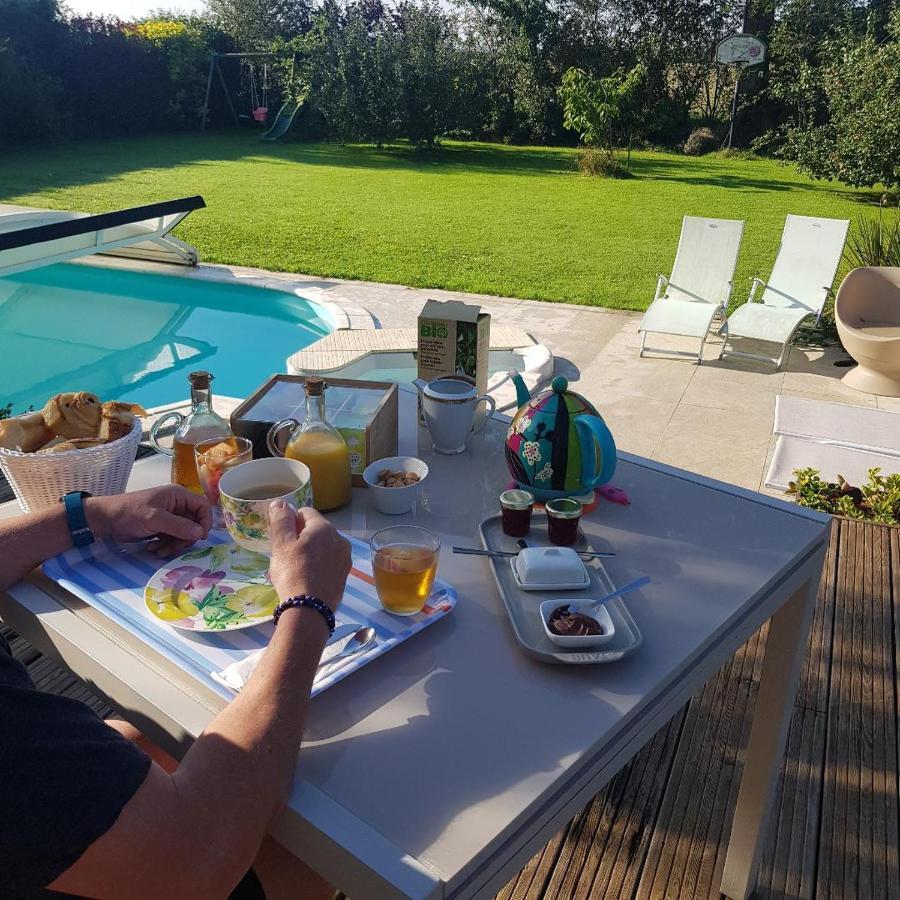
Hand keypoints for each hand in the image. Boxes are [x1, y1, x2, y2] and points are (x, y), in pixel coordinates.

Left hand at [86, 485, 211, 556]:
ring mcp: (170, 517)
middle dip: (185, 538)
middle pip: (195, 524)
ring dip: (174, 545)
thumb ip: (178, 526)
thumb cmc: (129, 512)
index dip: (205, 521)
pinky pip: (173, 539)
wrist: (106, 520)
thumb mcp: (154, 519)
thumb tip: (201, 533)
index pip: (203, 506)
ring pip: (184, 534)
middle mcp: (177, 505)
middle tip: (173, 547)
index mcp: (179, 496)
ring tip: (158, 551)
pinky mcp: (163, 527)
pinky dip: (166, 546)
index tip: (200, 537)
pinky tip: (153, 548)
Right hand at [268, 501, 350, 612]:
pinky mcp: (344, 574)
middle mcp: (340, 538)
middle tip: (286, 555)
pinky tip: (308, 577)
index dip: (291, 521)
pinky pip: (329, 561)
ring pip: (323, 546)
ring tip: (296, 568)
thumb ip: (281, 520)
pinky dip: (319, 564)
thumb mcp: (281, 544)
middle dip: (300, 536)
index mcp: (324, 527)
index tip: (281, 538)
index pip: (305, 512)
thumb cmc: (292, 573)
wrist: (310, 610)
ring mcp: (345, 557)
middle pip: (316, 529)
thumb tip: (281, 502)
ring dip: (310, 551)